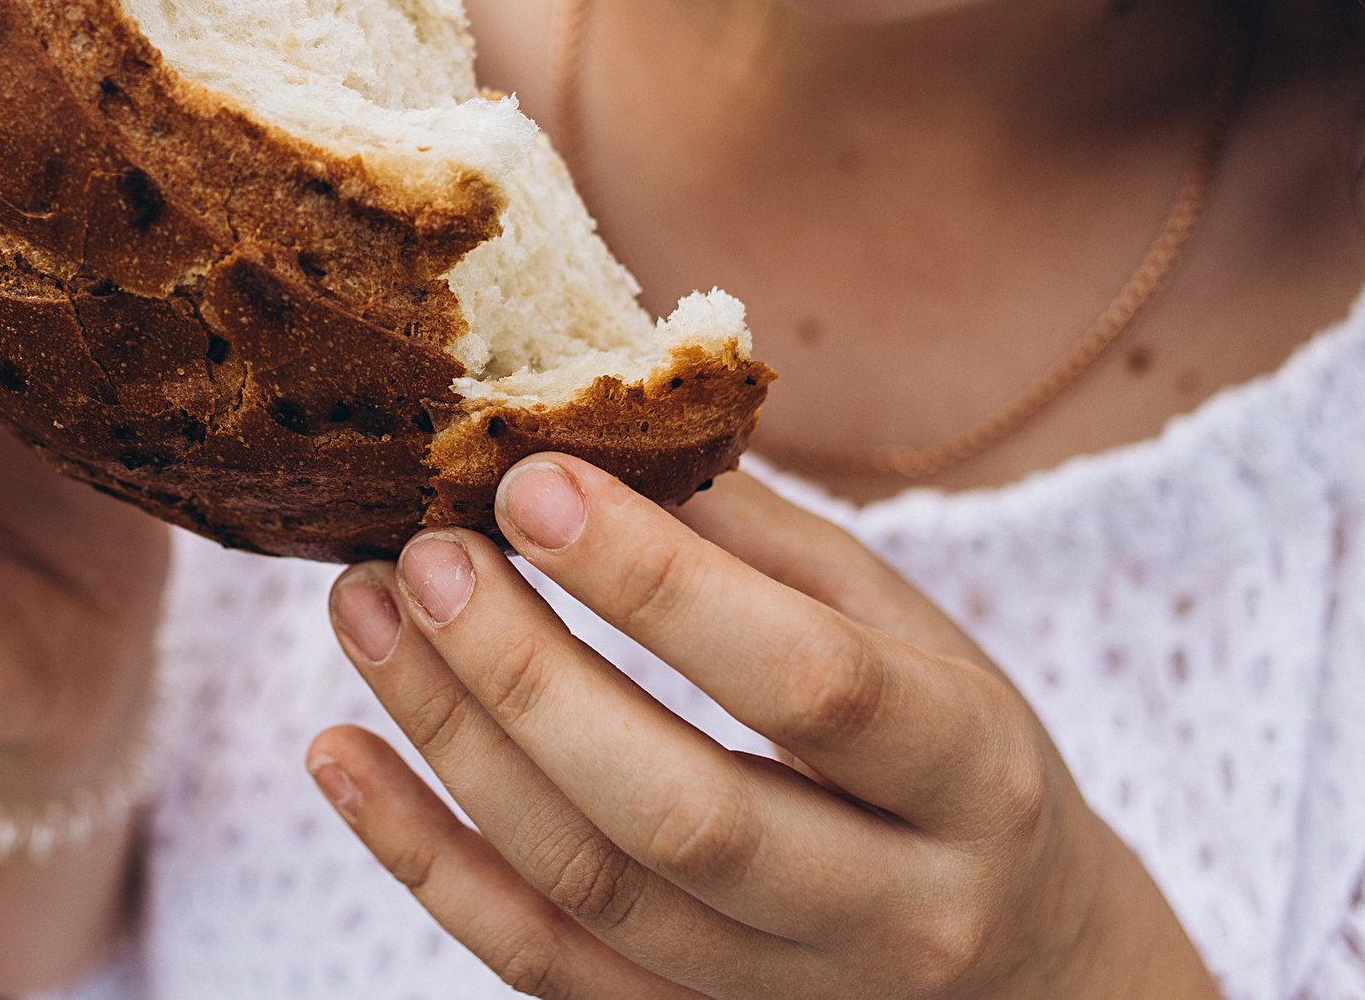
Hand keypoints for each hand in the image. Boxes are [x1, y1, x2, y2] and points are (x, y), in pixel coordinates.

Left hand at [308, 461, 1220, 998]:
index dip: (662, 582)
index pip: (812, 679)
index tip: (534, 480)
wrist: (1025, 958)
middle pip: (683, 813)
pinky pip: (537, 963)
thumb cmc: (942, 744)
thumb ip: (762, 540)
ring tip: (365, 610)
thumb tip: (595, 422)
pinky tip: (339, 755)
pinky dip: (422, 859)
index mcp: (969, 773)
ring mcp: (789, 996)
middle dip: (530, 677)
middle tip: (425, 554)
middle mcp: (895, 911)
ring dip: (452, 746)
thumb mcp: (907, 627)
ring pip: (591, 891)